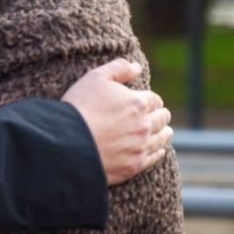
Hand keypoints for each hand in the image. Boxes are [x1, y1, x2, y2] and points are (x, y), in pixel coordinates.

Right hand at [61, 59, 172, 185]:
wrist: (68, 143)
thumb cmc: (80, 107)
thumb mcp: (96, 78)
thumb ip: (118, 68)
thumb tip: (136, 67)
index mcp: (138, 103)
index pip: (155, 99)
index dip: (151, 99)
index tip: (148, 102)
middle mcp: (145, 126)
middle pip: (162, 118)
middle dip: (160, 115)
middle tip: (159, 115)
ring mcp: (140, 147)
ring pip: (162, 139)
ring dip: (164, 133)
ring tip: (165, 131)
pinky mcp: (133, 166)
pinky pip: (154, 158)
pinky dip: (158, 152)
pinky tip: (158, 150)